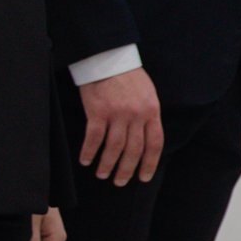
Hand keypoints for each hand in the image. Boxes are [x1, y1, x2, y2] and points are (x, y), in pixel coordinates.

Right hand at [79, 68, 163, 185]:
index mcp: (152, 111)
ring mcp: (117, 114)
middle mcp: (136, 115)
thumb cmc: (129, 76)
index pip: (155, 144)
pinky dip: (89, 152)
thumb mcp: (148, 94)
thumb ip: (148, 115)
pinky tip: (85, 160)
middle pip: (134, 150)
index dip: (150, 163)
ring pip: (114, 148)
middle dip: (127, 170)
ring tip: (102, 174)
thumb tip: (146, 137)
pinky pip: (94, 138)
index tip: (144, 177)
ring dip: (107, 165)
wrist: (108, 59)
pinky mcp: (97, 112)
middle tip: (120, 182)